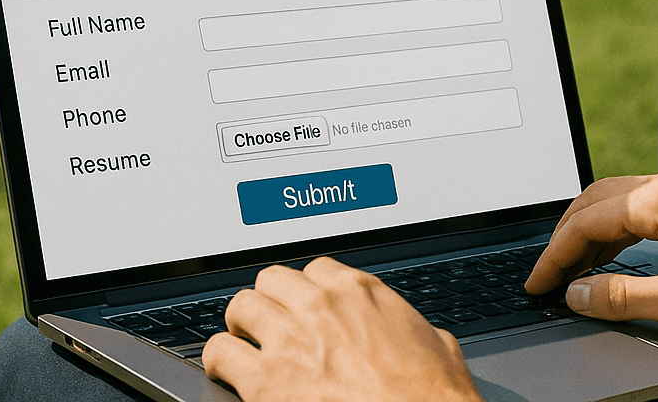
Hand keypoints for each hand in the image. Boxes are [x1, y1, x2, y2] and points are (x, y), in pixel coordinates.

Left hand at [202, 257, 481, 401]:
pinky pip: (220, 354)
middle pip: (272, 279)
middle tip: (271, 324)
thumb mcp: (438, 345)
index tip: (306, 307)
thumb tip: (418, 333)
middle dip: (270, 301)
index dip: (308, 290)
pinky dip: (219, 361)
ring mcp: (289, 341)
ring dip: (242, 325)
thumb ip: (411, 326)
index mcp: (361, 292)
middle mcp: (320, 306)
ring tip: (244, 342)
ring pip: (241, 306)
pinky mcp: (265, 381)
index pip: (316, 269)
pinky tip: (226, 371)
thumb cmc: (432, 396)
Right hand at [523, 169, 657, 335]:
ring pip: (621, 197)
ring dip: (591, 229)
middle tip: (547, 273)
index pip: (587, 219)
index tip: (537, 283)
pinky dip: (618, 225)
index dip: (554, 254)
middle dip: (565, 235)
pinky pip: (645, 202)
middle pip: (597, 198)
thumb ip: (623, 296)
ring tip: (574, 268)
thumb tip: (577, 293)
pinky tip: (617, 251)